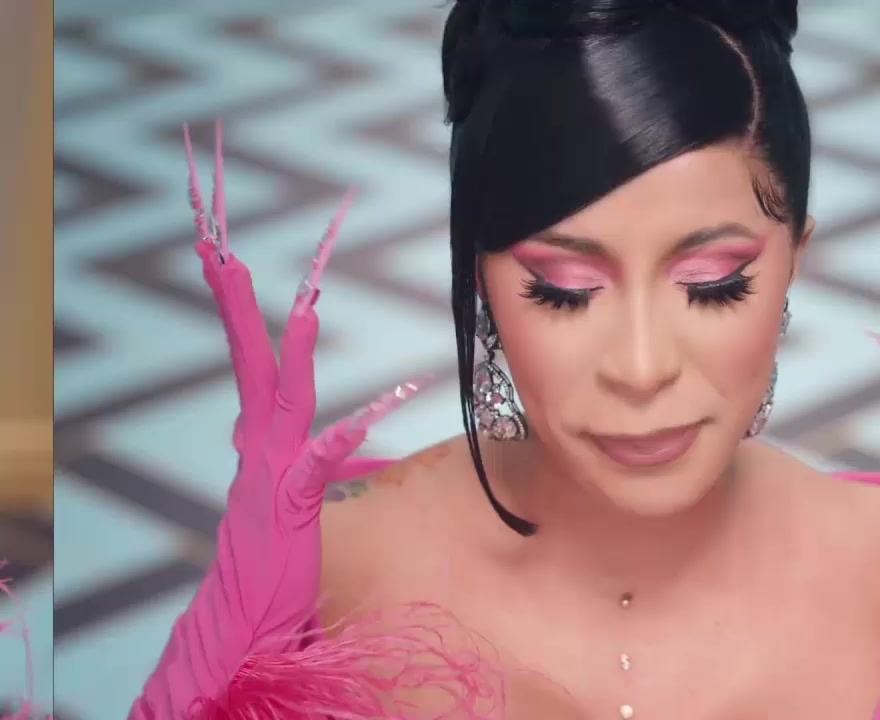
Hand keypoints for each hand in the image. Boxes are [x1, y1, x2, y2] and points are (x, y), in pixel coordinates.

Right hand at [132, 122, 424, 717]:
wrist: (247, 623)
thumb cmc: (278, 564)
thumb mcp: (297, 498)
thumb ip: (327, 459)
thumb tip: (359, 438)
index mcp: (266, 438)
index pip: (261, 361)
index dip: (250, 312)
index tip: (236, 261)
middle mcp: (260, 445)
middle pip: (252, 359)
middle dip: (237, 303)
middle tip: (217, 245)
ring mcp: (269, 471)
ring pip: (277, 393)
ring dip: (280, 345)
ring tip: (290, 298)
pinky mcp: (288, 501)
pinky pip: (325, 455)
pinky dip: (357, 425)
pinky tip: (391, 395)